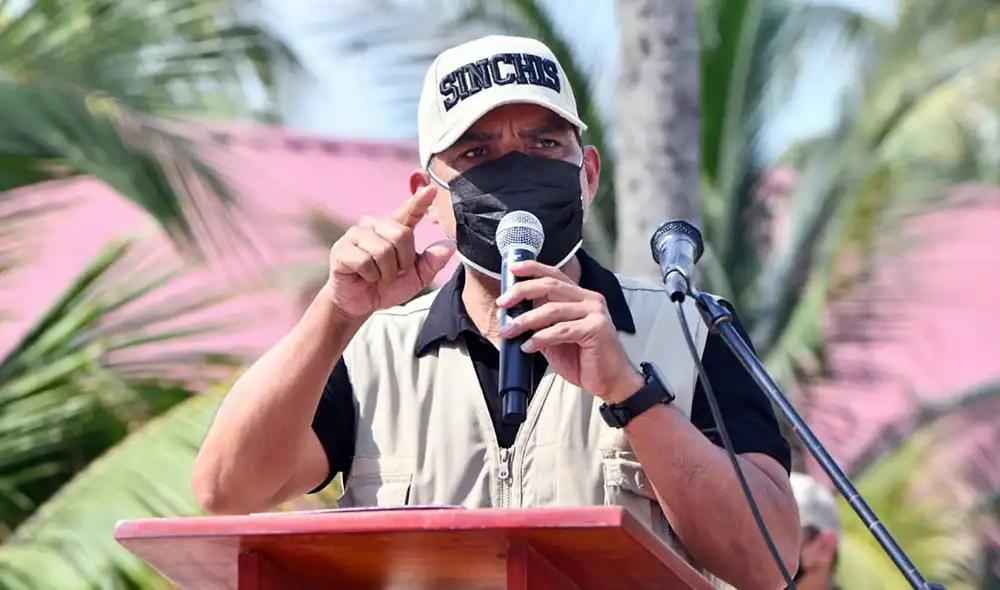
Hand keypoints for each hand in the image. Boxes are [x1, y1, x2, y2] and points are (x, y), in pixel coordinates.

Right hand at [327, 185, 455, 318]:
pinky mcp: (342, 248)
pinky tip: (364, 276)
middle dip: (403, 261)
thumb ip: (432, 263)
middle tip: (393, 272)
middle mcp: (374, 224)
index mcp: (395, 228)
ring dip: (385, 272)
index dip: (420, 200)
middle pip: (401, 235)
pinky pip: (364, 261)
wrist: (360, 303)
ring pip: (383, 250)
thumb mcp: (417, 279)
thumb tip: (450, 246)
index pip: (410, 210)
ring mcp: (355, 234)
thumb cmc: (388, 286)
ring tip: (378, 275)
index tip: (431, 189)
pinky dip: (370, 276)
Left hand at [496, 260, 643, 402]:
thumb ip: (540, 324)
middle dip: (522, 292)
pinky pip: (561, 330)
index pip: (554, 275)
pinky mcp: (596, 329)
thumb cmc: (586, 360)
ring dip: (526, 320)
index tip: (512, 269)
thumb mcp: (556, 338)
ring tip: (509, 331)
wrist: (611, 381)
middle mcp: (590, 300)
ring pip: (552, 309)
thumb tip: (513, 317)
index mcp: (581, 297)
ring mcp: (595, 313)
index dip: (532, 268)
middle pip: (550, 286)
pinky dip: (541, 338)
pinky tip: (528, 347)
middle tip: (503, 303)